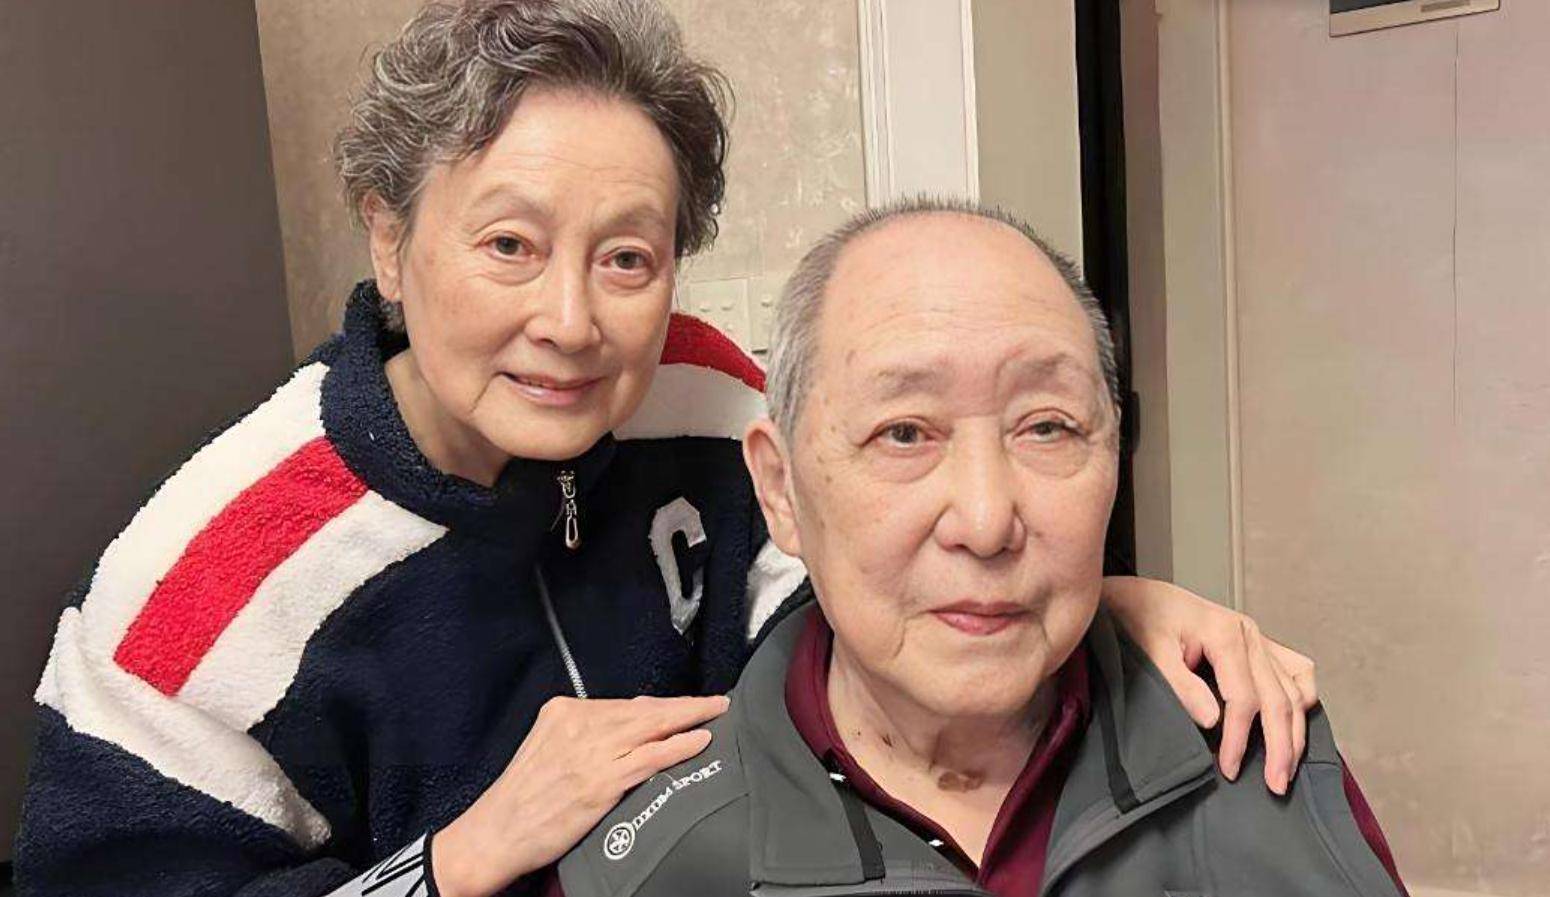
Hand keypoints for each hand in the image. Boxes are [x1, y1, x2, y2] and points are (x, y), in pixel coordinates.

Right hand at [431, 694, 729, 896]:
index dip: (662, 704)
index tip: (686, 704)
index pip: (625, 703)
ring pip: (652, 726)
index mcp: (563, 713)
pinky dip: (678, 746)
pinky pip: (649, 757)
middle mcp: (578, 726)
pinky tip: (698, 741)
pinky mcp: (599, 782)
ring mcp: (590, 753)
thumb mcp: (549, 749)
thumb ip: (588, 735)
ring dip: (690, 718)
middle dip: (685, 705)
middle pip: (644, 709)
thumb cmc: (523, 798)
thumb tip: (636, 726)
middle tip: (717, 702)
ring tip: (717, 714)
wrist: (496, 833)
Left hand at [1101, 576, 1317, 794]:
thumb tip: (1213, 720)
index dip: (1238, 739)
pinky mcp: (1258, 643)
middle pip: (1279, 698)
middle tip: (1276, 785)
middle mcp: (1249, 634)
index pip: (1244, 698)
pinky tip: (1298, 722)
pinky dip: (1302, 697)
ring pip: (1294, 688)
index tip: (1228, 769)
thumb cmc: (1139, 620)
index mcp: (1224, 633)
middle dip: (1281, 746)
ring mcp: (1257, 637)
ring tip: (1289, 767)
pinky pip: (1296, 669)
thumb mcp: (1150, 650)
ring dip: (1296, 730)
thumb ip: (1179, 684)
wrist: (1136, 596)